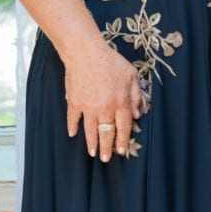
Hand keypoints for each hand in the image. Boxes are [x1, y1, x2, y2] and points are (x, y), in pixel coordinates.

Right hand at [64, 43, 141, 161]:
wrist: (86, 53)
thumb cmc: (111, 61)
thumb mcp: (131, 75)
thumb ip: (136, 95)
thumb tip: (138, 113)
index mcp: (120, 102)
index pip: (123, 127)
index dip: (123, 140)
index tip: (121, 151)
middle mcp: (105, 108)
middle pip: (107, 133)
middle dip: (107, 148)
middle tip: (106, 158)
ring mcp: (88, 107)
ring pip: (91, 130)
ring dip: (91, 143)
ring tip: (92, 153)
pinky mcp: (74, 102)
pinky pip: (73, 119)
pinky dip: (72, 127)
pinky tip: (73, 133)